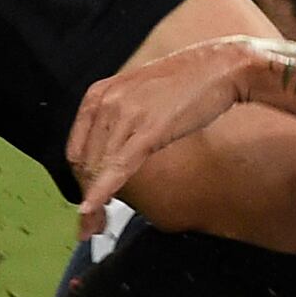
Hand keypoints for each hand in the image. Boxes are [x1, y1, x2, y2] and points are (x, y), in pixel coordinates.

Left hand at [64, 36, 260, 233]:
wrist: (219, 67)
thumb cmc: (185, 83)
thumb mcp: (137, 96)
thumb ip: (117, 119)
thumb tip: (109, 153)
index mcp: (99, 94)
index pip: (76, 149)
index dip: (79, 182)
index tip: (86, 205)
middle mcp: (106, 102)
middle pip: (85, 164)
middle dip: (85, 198)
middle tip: (90, 227)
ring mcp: (126, 114)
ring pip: (98, 169)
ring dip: (94, 204)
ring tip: (95, 229)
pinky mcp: (149, 128)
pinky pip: (119, 166)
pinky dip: (102, 191)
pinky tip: (92, 208)